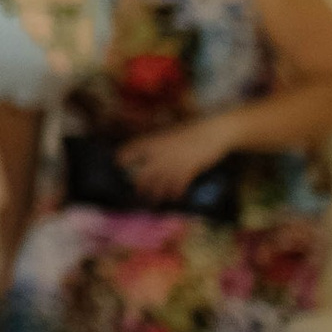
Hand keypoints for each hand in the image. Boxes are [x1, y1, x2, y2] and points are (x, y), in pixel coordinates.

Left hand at [119, 117, 233, 199]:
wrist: (212, 133)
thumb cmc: (191, 131)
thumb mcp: (169, 133)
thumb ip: (157, 144)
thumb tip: (146, 153)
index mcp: (153, 142)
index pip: (129, 151)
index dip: (122, 158)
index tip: (118, 164)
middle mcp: (159, 155)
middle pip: (141, 176)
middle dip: (138, 185)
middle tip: (137, 190)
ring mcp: (172, 166)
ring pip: (157, 187)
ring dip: (154, 195)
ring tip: (152, 200)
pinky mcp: (187, 173)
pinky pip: (176, 189)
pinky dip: (174, 194)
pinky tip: (173, 197)